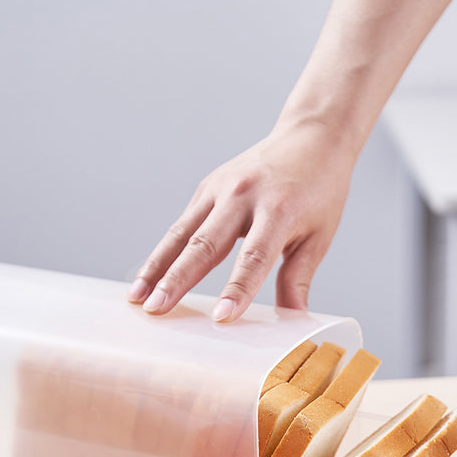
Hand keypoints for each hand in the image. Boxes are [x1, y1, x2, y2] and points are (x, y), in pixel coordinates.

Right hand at [127, 121, 356, 321]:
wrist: (311, 137)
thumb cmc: (320, 190)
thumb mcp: (318, 236)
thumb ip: (298, 278)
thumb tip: (294, 320)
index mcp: (279, 211)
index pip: (254, 258)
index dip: (237, 289)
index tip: (221, 318)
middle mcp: (243, 196)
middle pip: (205, 245)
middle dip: (177, 280)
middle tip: (157, 309)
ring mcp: (220, 189)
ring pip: (181, 234)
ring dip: (156, 267)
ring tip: (137, 297)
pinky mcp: (207, 188)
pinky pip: (181, 225)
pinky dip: (162, 252)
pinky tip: (147, 277)